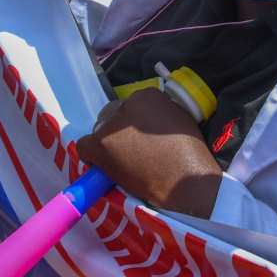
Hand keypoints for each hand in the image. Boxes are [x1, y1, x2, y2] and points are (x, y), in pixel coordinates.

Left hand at [76, 88, 223, 216]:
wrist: (184, 181)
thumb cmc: (191, 156)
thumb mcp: (180, 120)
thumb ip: (160, 115)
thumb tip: (147, 122)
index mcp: (149, 95)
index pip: (131, 104)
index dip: (135, 122)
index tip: (141, 137)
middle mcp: (127, 104)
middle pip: (113, 113)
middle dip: (119, 130)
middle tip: (130, 150)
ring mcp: (112, 124)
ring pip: (100, 129)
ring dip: (109, 143)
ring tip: (123, 161)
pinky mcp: (101, 144)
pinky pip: (85, 145)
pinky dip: (92, 156)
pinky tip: (105, 166)